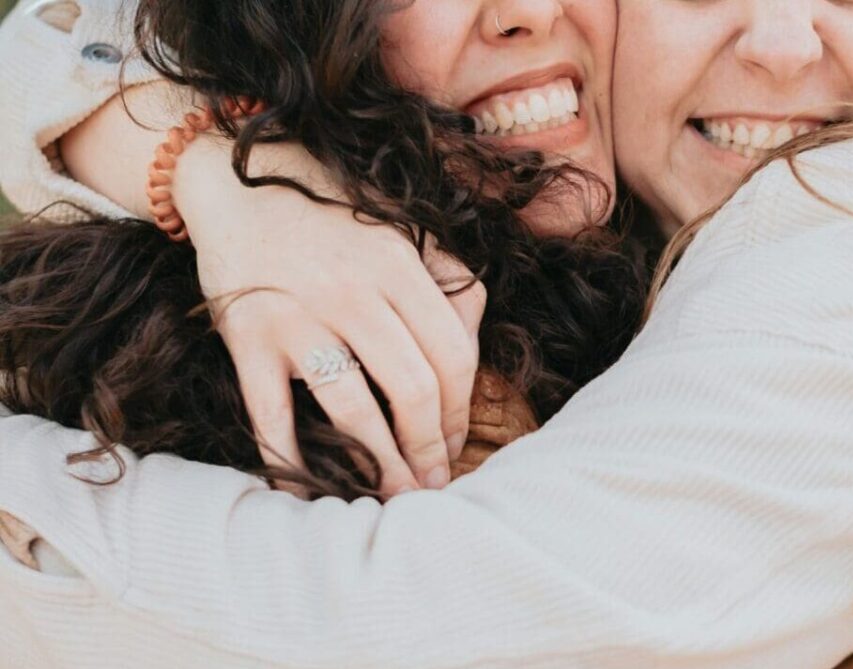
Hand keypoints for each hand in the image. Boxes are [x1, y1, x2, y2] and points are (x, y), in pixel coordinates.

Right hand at [174, 139, 485, 496]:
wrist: (234, 184)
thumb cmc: (330, 214)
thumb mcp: (401, 231)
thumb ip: (446, 282)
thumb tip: (472, 346)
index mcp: (398, 266)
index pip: (451, 356)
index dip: (461, 410)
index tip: (457, 440)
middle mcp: (352, 293)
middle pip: (412, 389)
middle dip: (430, 446)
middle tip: (434, 481)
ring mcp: (296, 319)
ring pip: (352, 411)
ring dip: (380, 466)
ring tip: (396, 497)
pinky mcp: (247, 340)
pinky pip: (272, 416)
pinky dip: (290, 463)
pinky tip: (309, 494)